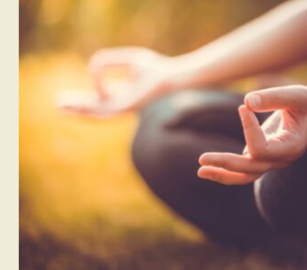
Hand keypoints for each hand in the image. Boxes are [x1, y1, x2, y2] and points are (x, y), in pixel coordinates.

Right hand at [57, 47, 181, 116]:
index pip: (102, 96)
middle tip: (58, 104)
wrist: (170, 78)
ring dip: (78, 109)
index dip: (93, 83)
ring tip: (60, 106)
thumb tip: (91, 67)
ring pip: (96, 113)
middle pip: (95, 108)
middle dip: (77, 106)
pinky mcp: (124, 109)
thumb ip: (107, 61)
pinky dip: (96, 93)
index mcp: (124, 94)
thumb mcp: (128, 60)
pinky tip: (84, 95)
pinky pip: (104, 103)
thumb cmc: (155, 68)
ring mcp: (123, 109)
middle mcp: (122, 104)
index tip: (94, 66)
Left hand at [198, 84, 306, 184]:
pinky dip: (226, 168)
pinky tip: (208, 166)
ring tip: (200, 170)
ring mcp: (272, 161)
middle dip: (225, 164)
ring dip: (222, 174)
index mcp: (292, 147)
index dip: (248, 130)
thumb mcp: (297, 95)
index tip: (244, 107)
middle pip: (250, 169)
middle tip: (201, 159)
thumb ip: (274, 97)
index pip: (262, 149)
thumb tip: (246, 102)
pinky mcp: (263, 157)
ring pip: (245, 175)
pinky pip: (243, 168)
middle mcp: (281, 159)